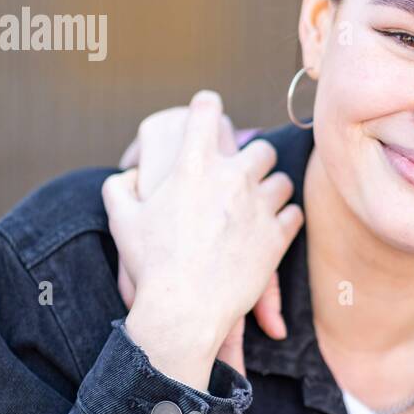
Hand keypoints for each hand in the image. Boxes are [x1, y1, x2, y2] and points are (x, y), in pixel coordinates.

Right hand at [103, 90, 302, 390]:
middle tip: (244, 177)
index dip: (208, 105)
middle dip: (254, 160)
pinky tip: (271, 229)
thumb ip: (120, 188)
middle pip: (261, 149)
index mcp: (192, 166)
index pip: (207, 112)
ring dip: (271, 192)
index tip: (210, 108)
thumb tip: (127, 175)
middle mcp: (231, 178)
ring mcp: (258, 206)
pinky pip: (293, 215)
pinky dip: (285, 220)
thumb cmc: (149, 264)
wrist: (183, 308)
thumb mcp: (122, 220)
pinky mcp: (277, 236)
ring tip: (258, 208)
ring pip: (282, 182)